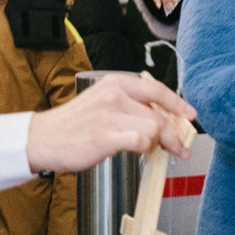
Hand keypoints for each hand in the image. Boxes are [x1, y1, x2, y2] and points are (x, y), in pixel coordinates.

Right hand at [25, 72, 196, 171]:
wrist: (43, 139)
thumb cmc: (73, 125)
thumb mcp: (102, 102)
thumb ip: (130, 106)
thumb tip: (161, 120)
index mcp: (115, 83)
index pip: (157, 89)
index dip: (178, 103)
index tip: (190, 114)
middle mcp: (114, 95)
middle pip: (160, 115)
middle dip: (174, 135)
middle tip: (180, 148)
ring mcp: (110, 116)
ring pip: (154, 129)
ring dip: (157, 144)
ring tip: (152, 151)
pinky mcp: (105, 137)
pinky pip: (140, 142)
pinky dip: (144, 149)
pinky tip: (137, 151)